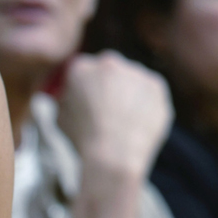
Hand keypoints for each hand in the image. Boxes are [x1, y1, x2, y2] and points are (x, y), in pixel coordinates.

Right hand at [57, 52, 172, 181]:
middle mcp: (109, 63)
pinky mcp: (157, 85)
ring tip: (124, 124)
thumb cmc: (83, 139)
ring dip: (129, 95)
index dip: (84, 89)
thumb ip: (67, 99)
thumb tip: (73, 96)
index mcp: (81, 68)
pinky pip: (150, 93)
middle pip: (108, 71)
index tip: (87, 104)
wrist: (114, 154)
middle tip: (107, 113)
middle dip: (108, 87)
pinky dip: (146, 105)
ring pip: (131, 81)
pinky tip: (138, 124)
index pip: (82, 72)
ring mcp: (136, 72)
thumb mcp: (61, 118)